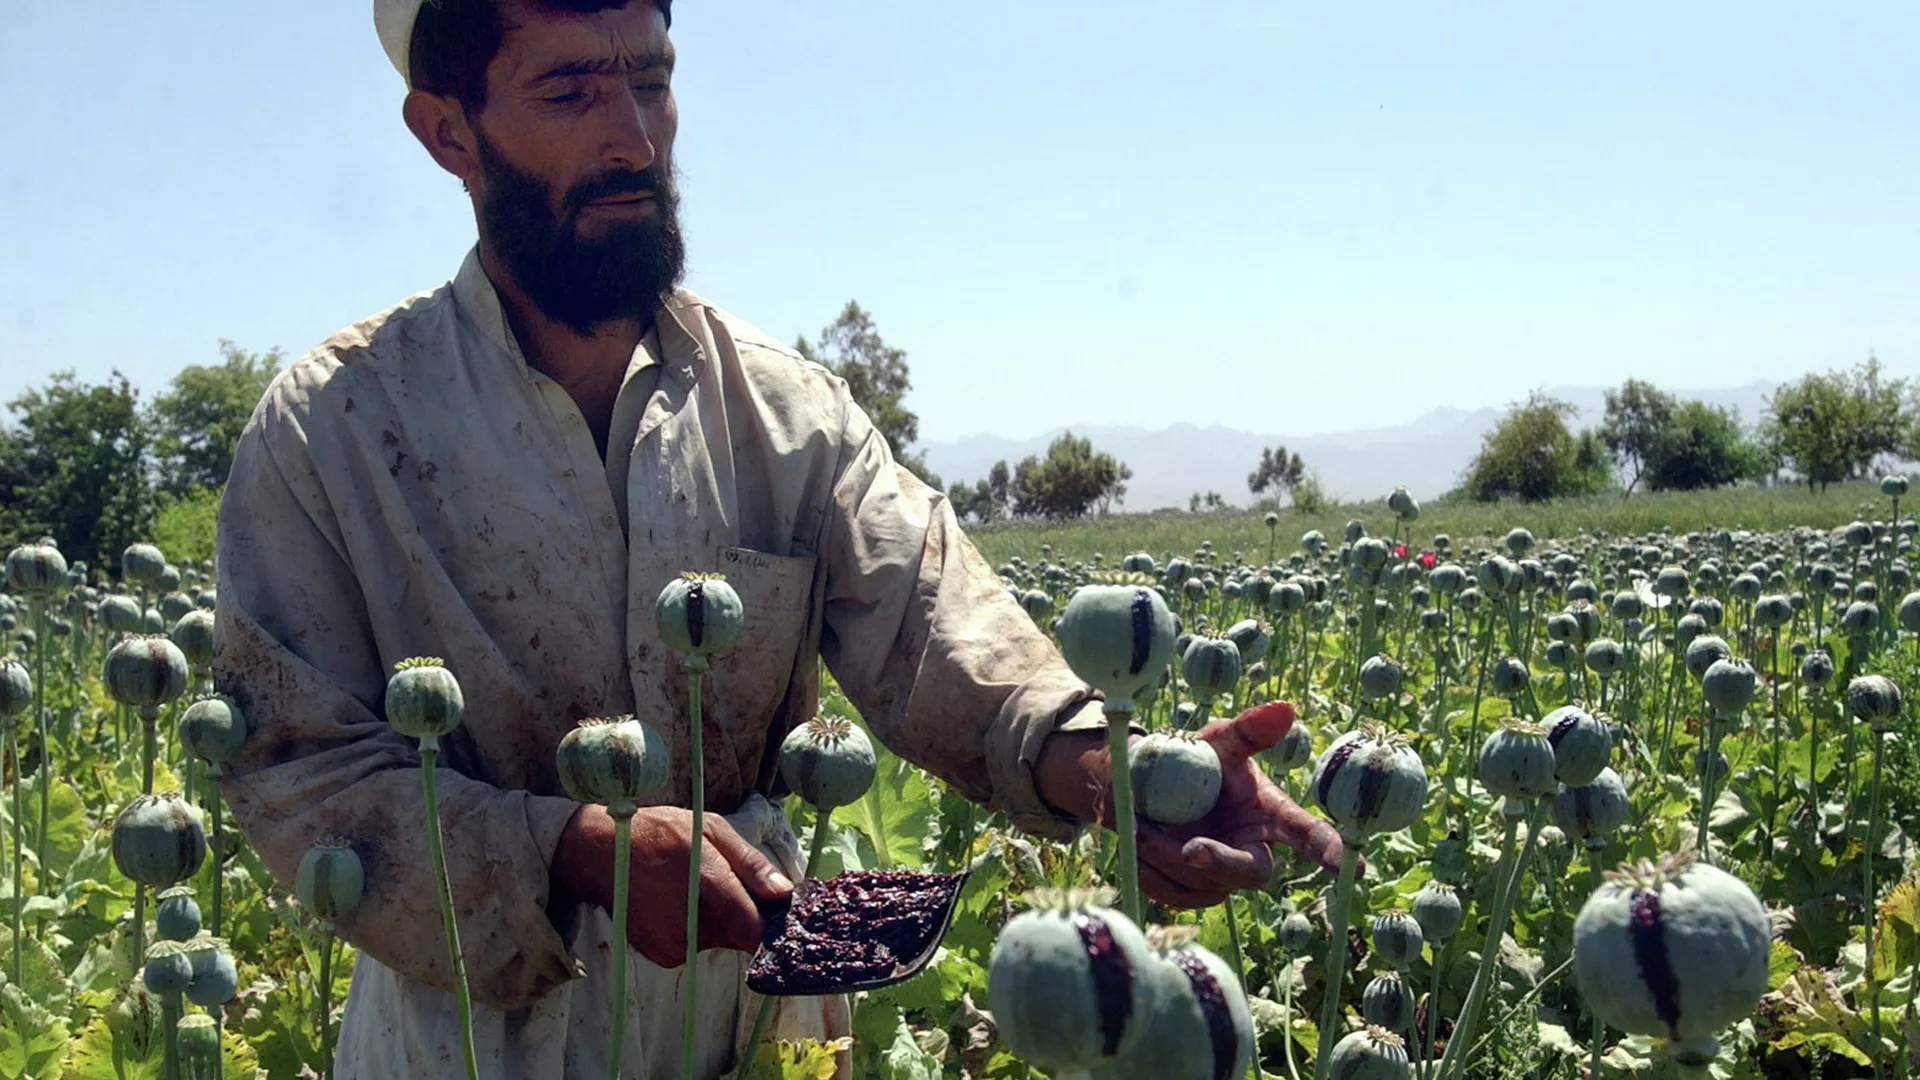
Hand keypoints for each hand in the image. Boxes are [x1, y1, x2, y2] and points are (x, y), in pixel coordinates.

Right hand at [552, 804, 793, 967]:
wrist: (599, 853)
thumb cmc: (659, 832)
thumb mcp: (710, 829)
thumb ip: (750, 864)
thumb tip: (784, 893)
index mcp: (707, 881)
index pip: (754, 927)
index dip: (772, 922)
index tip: (775, 909)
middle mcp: (691, 923)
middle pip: (740, 933)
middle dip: (742, 913)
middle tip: (722, 883)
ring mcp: (675, 945)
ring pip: (719, 940)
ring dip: (718, 921)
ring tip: (693, 889)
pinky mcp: (664, 956)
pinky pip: (697, 945)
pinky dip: (696, 929)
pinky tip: (678, 903)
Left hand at [1137, 701, 1348, 906]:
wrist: (1138, 787)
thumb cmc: (1192, 760)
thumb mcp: (1217, 740)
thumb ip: (1249, 731)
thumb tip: (1285, 709)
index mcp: (1269, 814)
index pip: (1307, 836)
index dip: (1331, 852)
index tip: (1354, 870)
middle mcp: (1252, 851)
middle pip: (1253, 873)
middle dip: (1221, 862)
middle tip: (1190, 848)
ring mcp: (1222, 879)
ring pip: (1202, 884)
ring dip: (1165, 854)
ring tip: (1143, 821)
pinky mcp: (1189, 894)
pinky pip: (1171, 893)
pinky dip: (1147, 866)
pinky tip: (1140, 839)